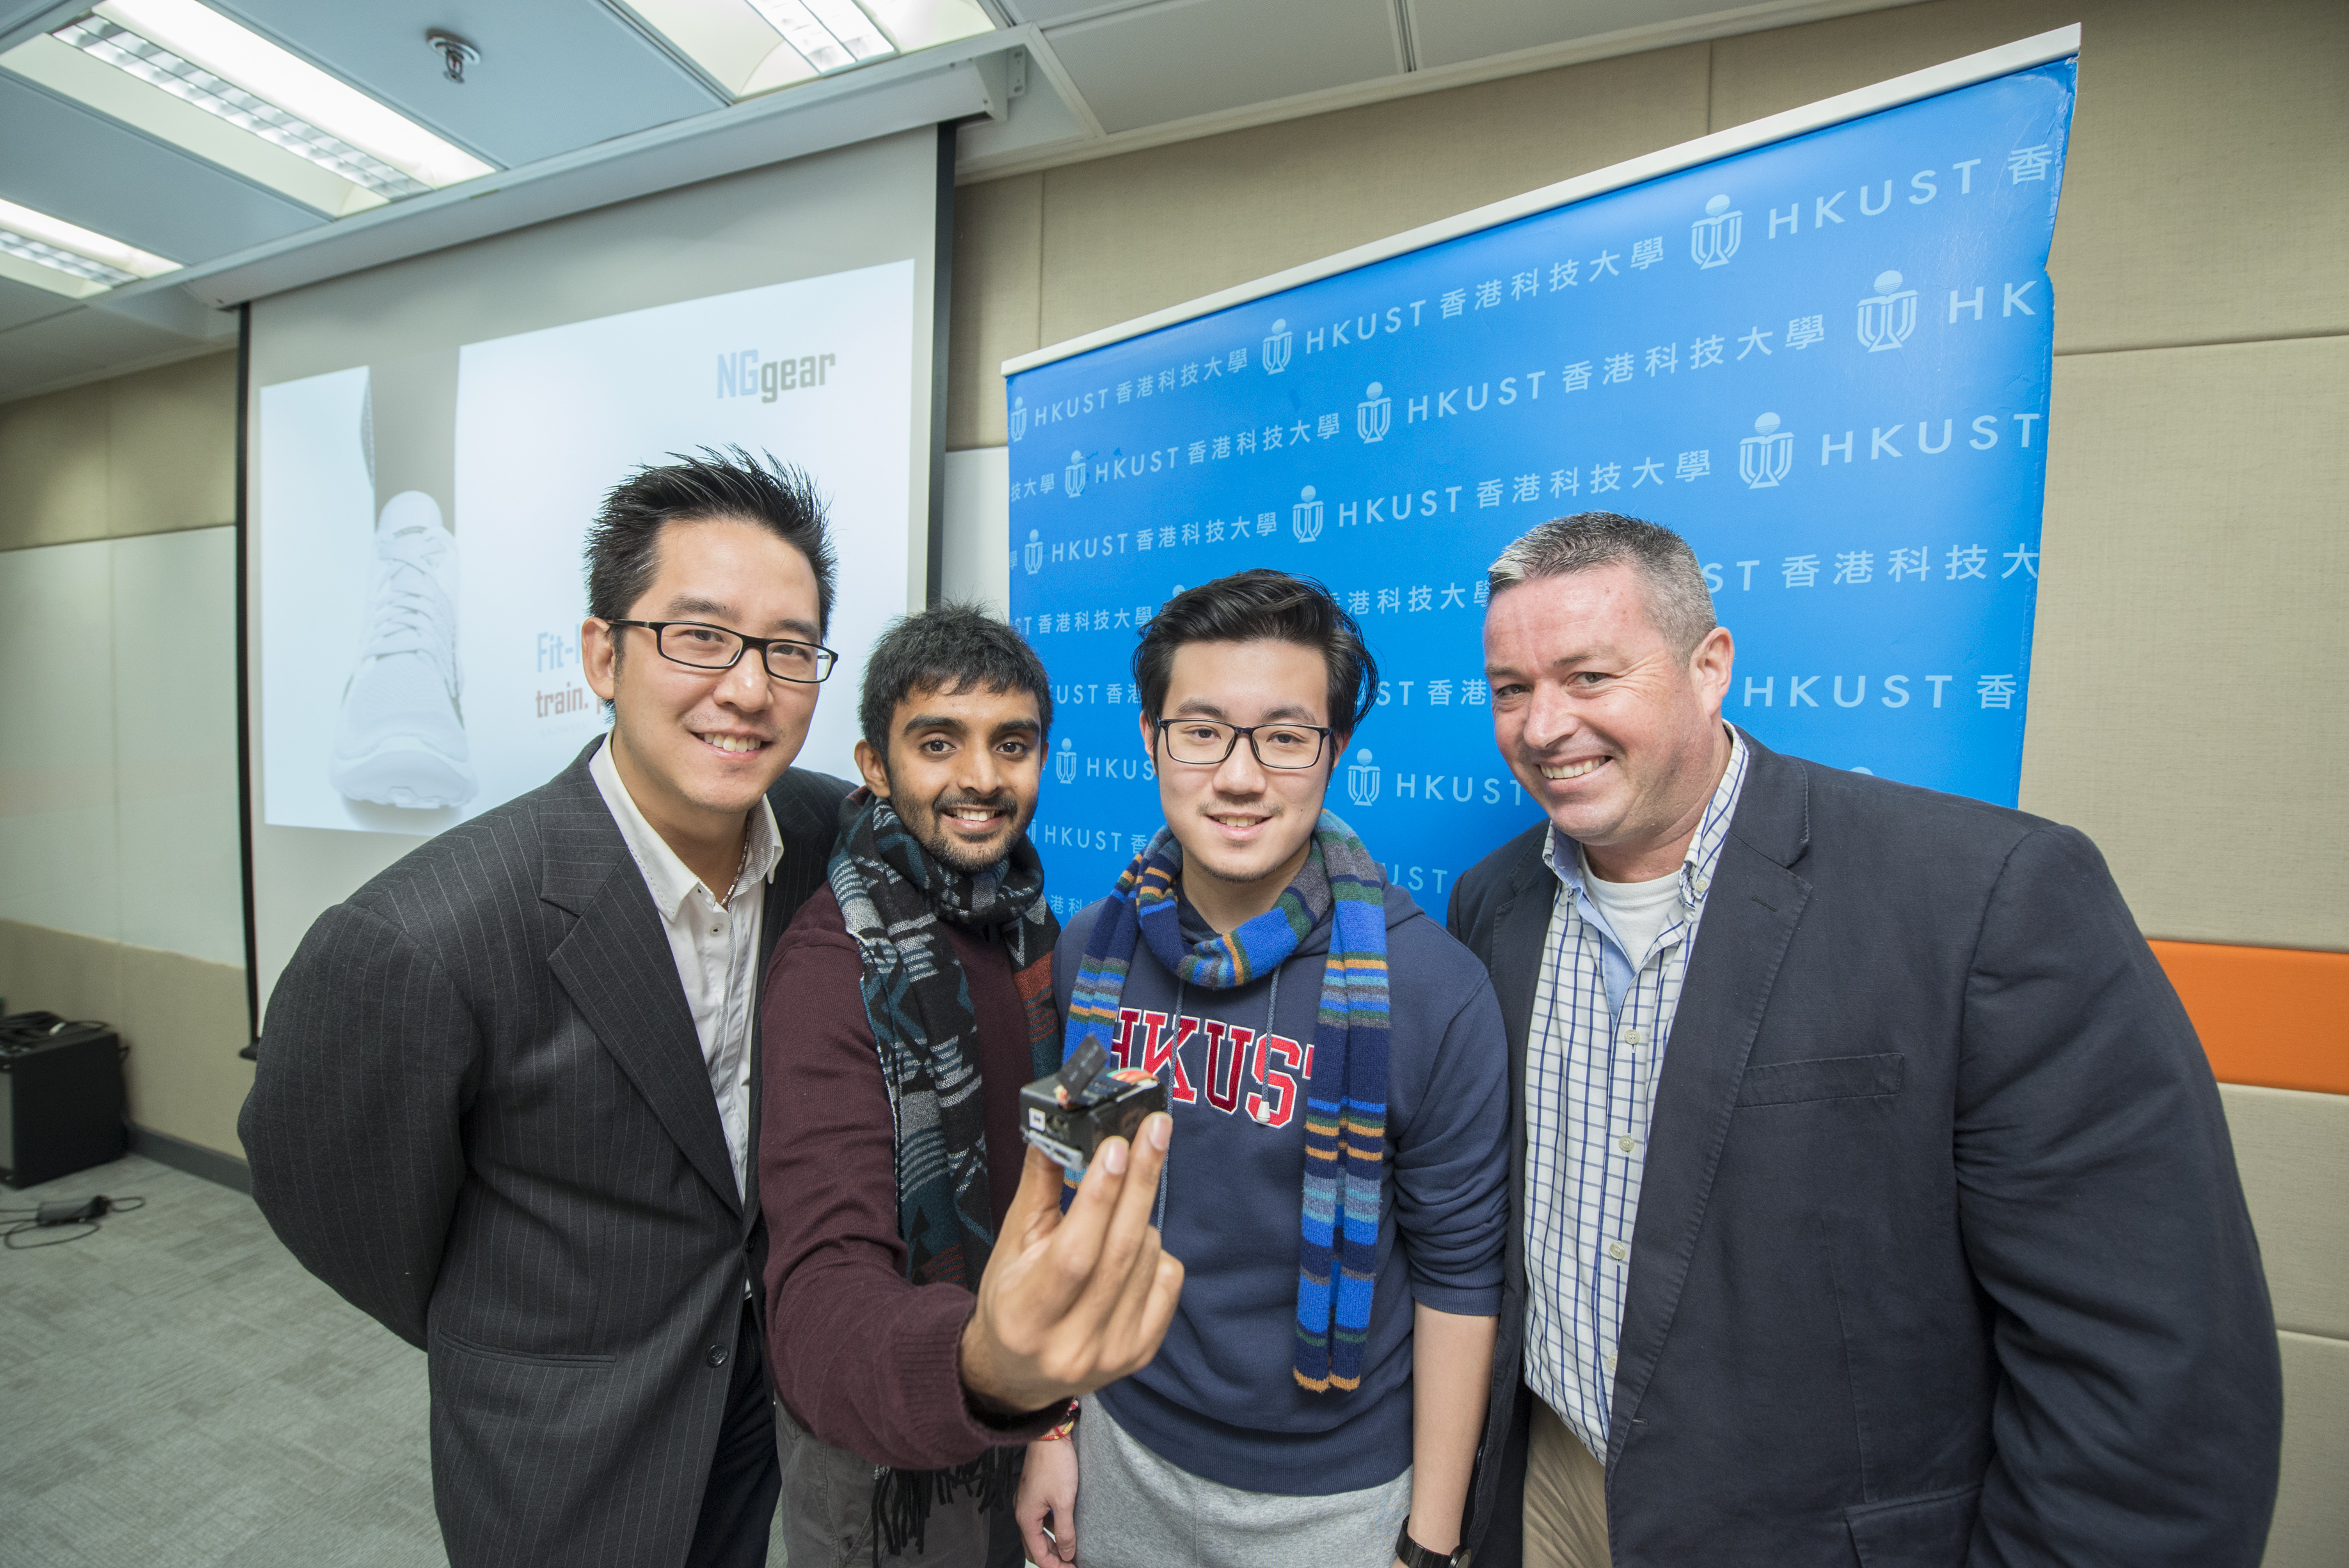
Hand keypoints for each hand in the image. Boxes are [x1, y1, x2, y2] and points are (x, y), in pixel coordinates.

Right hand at [960, 1118, 1183, 1413]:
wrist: (1018, 1372)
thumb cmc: (1012, 1300)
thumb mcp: (1011, 1244)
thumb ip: (1039, 1188)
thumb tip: (1062, 1128)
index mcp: (1026, 1316)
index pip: (1073, 1254)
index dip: (1099, 1199)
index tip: (1116, 1147)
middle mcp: (1071, 1343)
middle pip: (1119, 1252)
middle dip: (1140, 1182)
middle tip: (1155, 1129)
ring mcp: (1112, 1353)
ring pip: (1146, 1258)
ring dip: (1138, 1218)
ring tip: (1116, 1211)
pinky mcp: (1142, 1354)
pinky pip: (1169, 1280)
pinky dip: (1155, 1252)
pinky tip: (1132, 1248)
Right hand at [1017, 1435, 1078, 1565]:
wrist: (1050, 1435)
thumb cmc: (1055, 1465)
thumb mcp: (1064, 1501)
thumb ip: (1065, 1531)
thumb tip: (1067, 1554)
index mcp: (1026, 1518)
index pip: (1038, 1554)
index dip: (1055, 1566)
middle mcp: (1022, 1512)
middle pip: (1033, 1546)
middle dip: (1051, 1558)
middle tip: (1071, 1563)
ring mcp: (1026, 1502)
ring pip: (1036, 1533)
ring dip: (1051, 1543)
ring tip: (1070, 1548)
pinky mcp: (1033, 1493)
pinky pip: (1039, 1519)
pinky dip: (1050, 1528)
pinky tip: (1064, 1526)